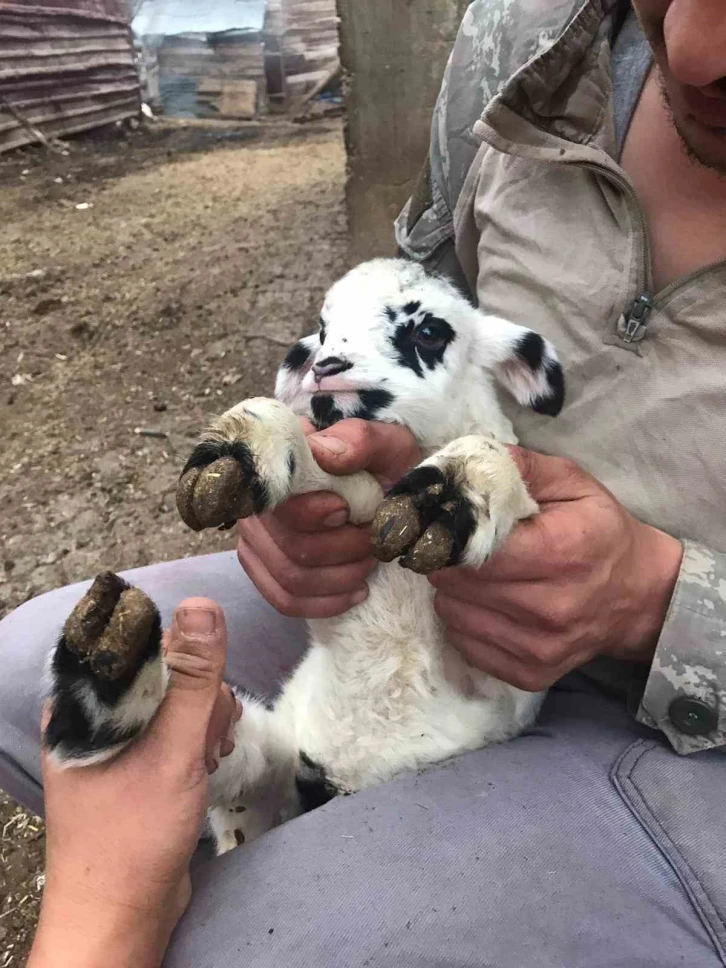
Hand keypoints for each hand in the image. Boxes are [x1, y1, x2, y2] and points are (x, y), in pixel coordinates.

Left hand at [29, 599, 241, 967]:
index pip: (138, 642)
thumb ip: (193, 678)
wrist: (119, 918)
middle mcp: (96, 715)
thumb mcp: (172, 749)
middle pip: (164, 669)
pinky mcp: (137, 764)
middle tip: (207, 739)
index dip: (181, 655)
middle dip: (200, 698)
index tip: (204, 689)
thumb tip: (203, 604)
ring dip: (205, 722)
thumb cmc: (133, 834)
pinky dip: (198, 742)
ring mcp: (117, 740)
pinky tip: (207, 766)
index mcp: (83, 702)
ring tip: (209, 759)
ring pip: (176, 700)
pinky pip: (174, 729)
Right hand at [237, 418, 421, 617]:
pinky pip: (285, 601)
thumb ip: (357, 440)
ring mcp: (256, 540)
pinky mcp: (265, 569)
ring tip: (369, 561)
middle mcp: (256, 505)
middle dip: (344, 551)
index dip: (315, 515)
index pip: (282, 505)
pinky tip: (357, 591)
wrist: (385, 482)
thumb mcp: (384, 441)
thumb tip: (322, 454)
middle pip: (292, 550)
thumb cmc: (381, 461)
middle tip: (373, 539)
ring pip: (291, 580)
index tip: (348, 512)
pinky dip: (326, 603)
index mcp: (277, 468)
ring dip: (341, 578)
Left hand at [430, 448, 683, 691]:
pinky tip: (487, 604)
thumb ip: (520, 468)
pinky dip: (465, 622)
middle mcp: (549, 607)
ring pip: (453, 615)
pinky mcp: (531, 673)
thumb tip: (469, 464)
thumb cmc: (600, 532)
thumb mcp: (572, 483)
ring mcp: (539, 646)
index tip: (445, 526)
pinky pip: (465, 644)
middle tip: (458, 549)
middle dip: (447, 561)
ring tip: (477, 576)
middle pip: (457, 583)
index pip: (472, 549)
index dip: (450, 535)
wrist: (640, 596)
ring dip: (453, 592)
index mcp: (558, 552)